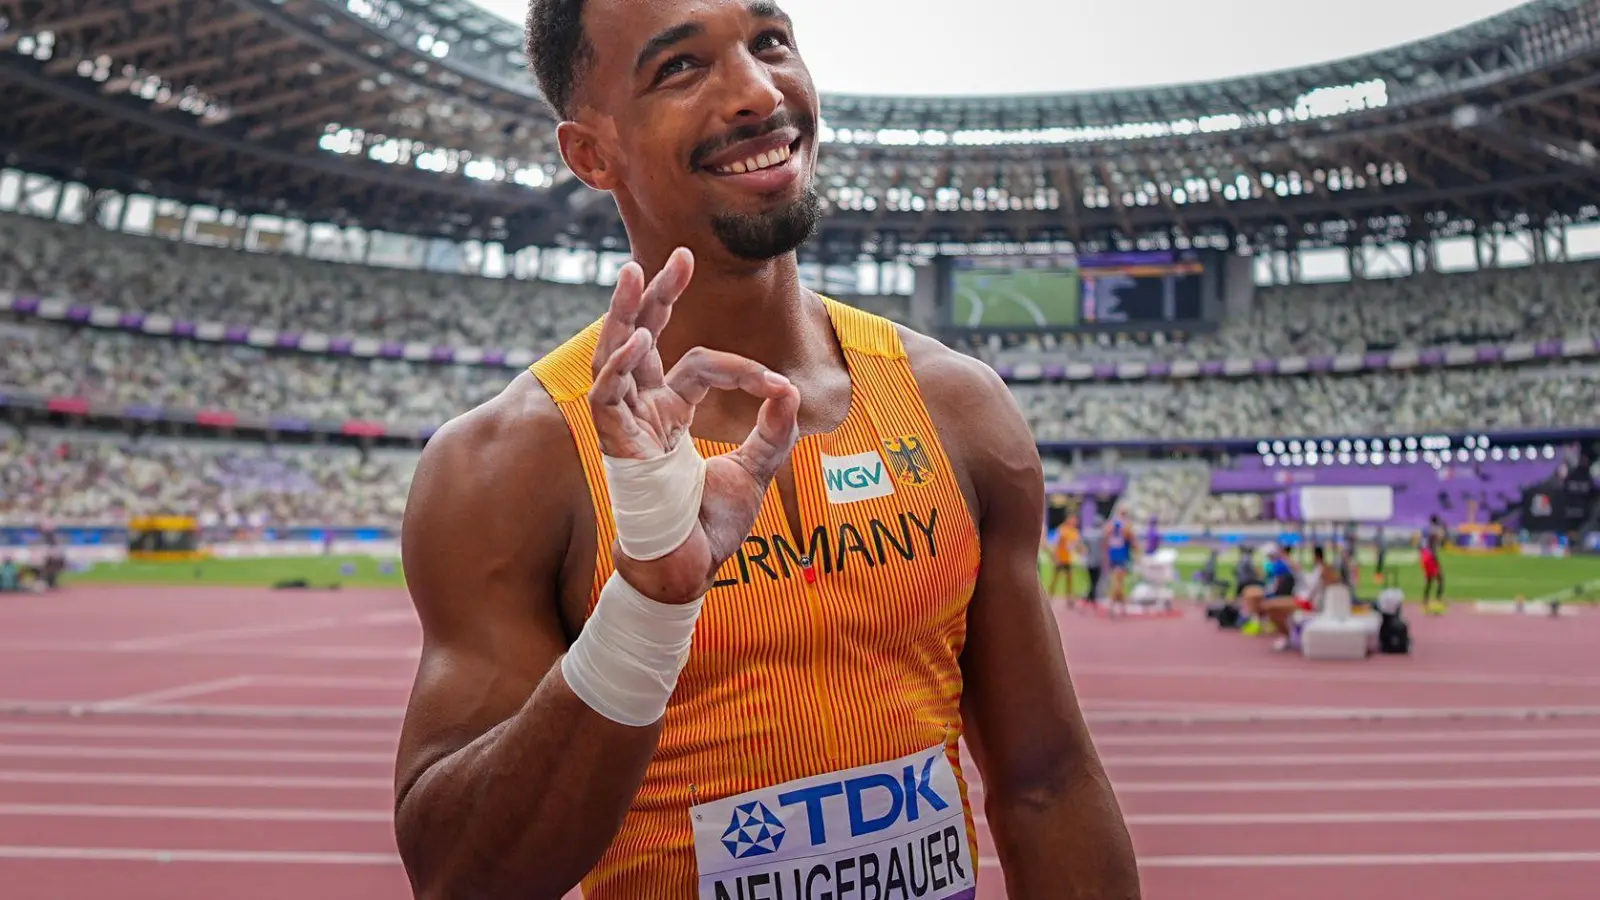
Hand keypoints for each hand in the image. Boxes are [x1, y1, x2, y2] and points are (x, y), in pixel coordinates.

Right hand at [588, 248, 800, 602]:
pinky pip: (607, 397)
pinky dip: (620, 367)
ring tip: (634, 271)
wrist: (688, 573)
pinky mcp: (616, 445)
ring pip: (615, 356)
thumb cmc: (710, 531)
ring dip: (625, 313)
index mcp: (670, 414)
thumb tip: (791, 388)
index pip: (700, 366)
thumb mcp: (756, 471)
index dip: (741, 368)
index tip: (775, 385)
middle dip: (657, 295)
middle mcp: (643, 413)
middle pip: (642, 339)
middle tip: (677, 254)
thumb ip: (774, 430)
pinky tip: (639, 340)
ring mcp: (626, 426)